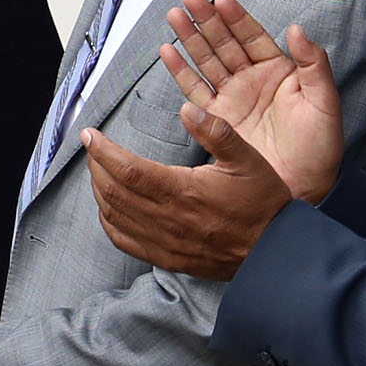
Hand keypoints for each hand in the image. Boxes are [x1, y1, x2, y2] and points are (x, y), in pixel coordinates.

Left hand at [84, 105, 290, 279]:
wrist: (275, 253)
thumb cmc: (263, 204)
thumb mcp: (248, 159)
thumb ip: (216, 131)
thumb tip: (187, 108)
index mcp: (183, 191)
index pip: (127, 169)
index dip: (102, 151)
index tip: (90, 135)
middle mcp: (168, 219)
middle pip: (114, 191)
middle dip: (97, 166)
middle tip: (93, 148)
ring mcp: (164, 242)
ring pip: (115, 215)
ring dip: (100, 191)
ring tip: (98, 170)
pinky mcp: (167, 258)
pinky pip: (125, 241)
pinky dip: (109, 221)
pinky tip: (108, 208)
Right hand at [161, 0, 343, 202]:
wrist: (302, 188)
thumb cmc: (320, 147)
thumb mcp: (325, 103)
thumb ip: (314, 64)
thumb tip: (297, 29)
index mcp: (279, 72)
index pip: (254, 37)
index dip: (237, 19)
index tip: (221, 0)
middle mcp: (253, 81)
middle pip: (225, 44)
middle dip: (207, 20)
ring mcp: (233, 99)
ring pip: (207, 62)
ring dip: (190, 39)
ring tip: (174, 16)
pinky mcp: (217, 121)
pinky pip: (195, 91)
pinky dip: (181, 71)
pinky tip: (168, 52)